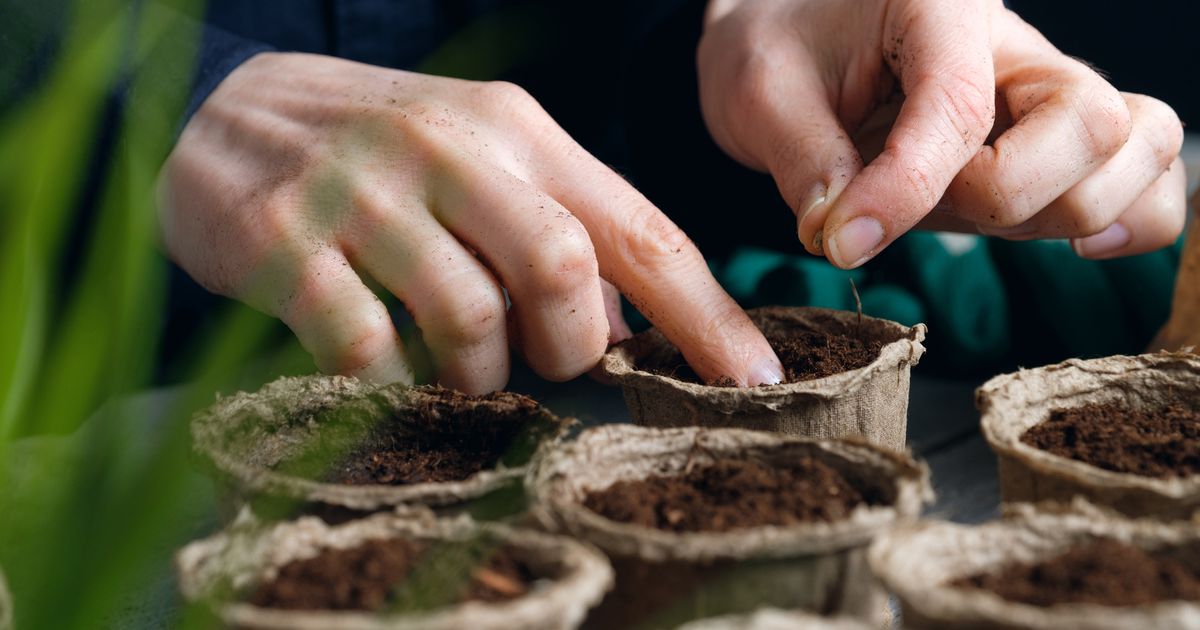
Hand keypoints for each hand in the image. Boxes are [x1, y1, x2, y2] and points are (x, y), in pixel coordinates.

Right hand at [159, 52, 782, 392]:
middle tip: (542, 362)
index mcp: (518, 129)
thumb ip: (557, 230)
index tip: (753, 379)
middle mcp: (452, 148)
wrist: (226, 108)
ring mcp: (365, 192)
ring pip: (471, 318)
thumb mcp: (484, 162)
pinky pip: (367, 348)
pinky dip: (392, 384)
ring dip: (480, 374)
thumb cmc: (382, 152)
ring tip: (457, 368)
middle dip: (571, 348)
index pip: (637, 227)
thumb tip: (623, 329)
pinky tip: (386, 372)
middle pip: (565, 269)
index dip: (704, 314)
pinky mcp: (285, 242)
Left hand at [699, 0, 1184, 267]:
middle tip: (917, 206)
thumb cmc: (778, 51)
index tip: (839, 241)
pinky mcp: (1049, 144)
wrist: (792, 37)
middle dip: (1006, 195)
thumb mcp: (759, 94)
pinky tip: (1066, 245)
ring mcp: (1042, 96)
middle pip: (1093, 123)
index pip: (959, 107)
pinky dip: (1127, 220)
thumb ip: (804, 160)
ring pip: (1139, 148)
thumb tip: (845, 237)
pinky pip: (1145, 177)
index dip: (904, 189)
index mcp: (939, 8)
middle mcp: (1013, 47)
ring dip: (1065, 211)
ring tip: (974, 216)